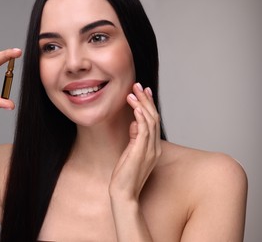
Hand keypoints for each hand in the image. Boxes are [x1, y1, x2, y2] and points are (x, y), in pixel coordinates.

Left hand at [109, 82, 161, 201]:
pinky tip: (134, 106)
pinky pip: (144, 129)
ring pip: (150, 120)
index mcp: (153, 148)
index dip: (149, 105)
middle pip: (154, 117)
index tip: (143, 92)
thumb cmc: (125, 175)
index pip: (154, 122)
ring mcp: (150, 149)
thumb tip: (134, 122)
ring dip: (141, 104)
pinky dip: (140, 115)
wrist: (124, 193)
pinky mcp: (142, 151)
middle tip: (138, 86)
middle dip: (146, 100)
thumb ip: (134, 138)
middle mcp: (155, 147)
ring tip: (132, 92)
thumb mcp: (130, 153)